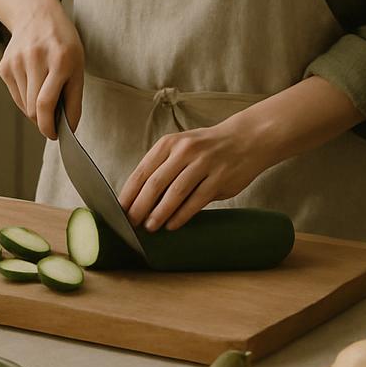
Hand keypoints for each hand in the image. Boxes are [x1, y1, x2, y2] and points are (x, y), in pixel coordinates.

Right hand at [0, 2, 84, 140]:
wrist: (37, 15)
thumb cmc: (63, 44)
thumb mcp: (78, 66)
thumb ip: (74, 99)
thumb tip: (69, 128)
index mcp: (59, 59)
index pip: (46, 103)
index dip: (48, 126)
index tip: (54, 135)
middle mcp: (34, 59)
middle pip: (33, 108)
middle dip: (43, 121)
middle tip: (54, 120)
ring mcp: (16, 61)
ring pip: (24, 104)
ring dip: (35, 109)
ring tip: (45, 92)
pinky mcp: (4, 66)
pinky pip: (16, 95)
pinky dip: (26, 98)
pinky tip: (34, 82)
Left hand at [118, 120, 269, 231]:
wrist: (246, 139)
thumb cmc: (206, 149)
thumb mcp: (181, 148)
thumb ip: (163, 167)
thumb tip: (138, 198)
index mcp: (170, 143)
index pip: (142, 170)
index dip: (129, 192)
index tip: (119, 210)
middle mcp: (185, 151)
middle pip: (155, 183)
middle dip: (139, 206)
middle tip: (131, 224)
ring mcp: (204, 164)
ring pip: (175, 193)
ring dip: (159, 213)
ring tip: (149, 227)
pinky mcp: (220, 178)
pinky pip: (196, 200)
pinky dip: (181, 215)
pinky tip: (172, 225)